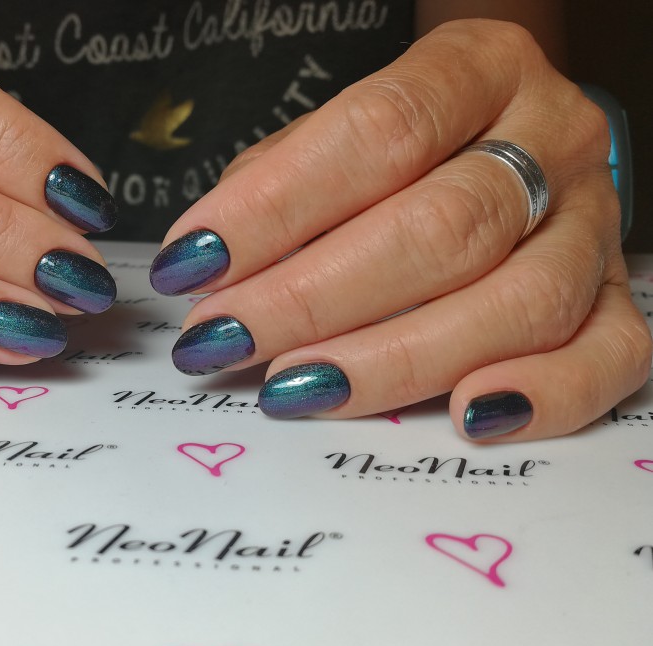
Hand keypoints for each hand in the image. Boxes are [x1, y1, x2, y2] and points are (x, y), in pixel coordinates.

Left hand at [151, 19, 650, 441]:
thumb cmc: (394, 154)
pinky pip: (610, 354)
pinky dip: (543, 394)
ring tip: (296, 386)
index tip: (196, 264)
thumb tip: (205, 276)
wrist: (499, 146)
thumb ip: (274, 192)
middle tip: (226, 339)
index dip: (278, 206)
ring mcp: (595, 222)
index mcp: (479, 69)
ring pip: (519, 301)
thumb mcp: (326, 141)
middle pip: (446, 226)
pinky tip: (463, 416)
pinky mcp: (617, 298)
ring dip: (394, 358)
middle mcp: (553, 137)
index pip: (382, 131)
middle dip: (314, 297)